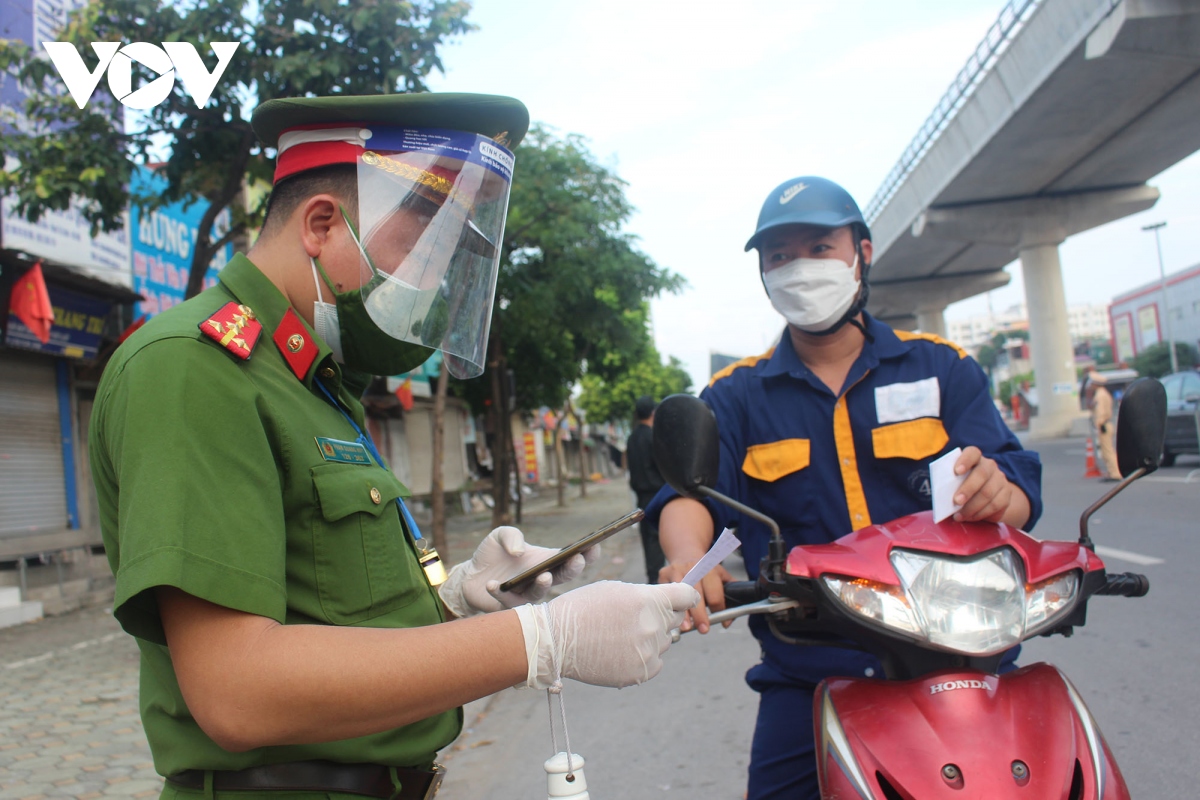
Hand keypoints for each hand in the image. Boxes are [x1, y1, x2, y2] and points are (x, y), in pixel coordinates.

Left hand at [438, 526, 598, 617]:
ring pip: (540, 594)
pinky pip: (508, 602)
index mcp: (545, 560)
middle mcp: (541, 579)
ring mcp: (526, 594)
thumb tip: (520, 552)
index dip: (586, 554)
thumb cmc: (492, 553)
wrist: (470, 575)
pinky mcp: (509, 606)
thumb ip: (511, 535)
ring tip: (543, 575)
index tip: (595, 545)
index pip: (570, 558)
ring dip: (543, 585)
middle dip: (573, 569)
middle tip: (577, 559)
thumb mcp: (500, 535)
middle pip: (564, 577)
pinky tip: (493, 584)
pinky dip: (500, 592)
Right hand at [513, 581, 699, 688]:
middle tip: (635, 618)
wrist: (557, 640)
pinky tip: (622, 651)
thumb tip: (666, 603)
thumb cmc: (583, 608)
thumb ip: (646, 596)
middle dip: (662, 616)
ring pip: (664, 641)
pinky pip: (656, 662)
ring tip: (621, 635)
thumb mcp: (616, 589)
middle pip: (675, 619)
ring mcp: (648, 651)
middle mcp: (653, 625)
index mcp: (649, 600)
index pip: (687, 596)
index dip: (685, 596)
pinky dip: (645, 657)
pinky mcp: (641, 672)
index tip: (681, 600)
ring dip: (651, 637)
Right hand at [658, 560, 731, 633]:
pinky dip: (669, 607)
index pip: (715, 594)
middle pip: (697, 595)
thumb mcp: (721, 576)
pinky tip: (671, 617)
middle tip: (703, 629)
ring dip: (683, 613)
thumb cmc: (705, 571)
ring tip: (686, 627)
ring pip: (679, 595)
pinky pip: (666, 594)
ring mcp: (677, 571)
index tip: (721, 622)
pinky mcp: (664, 574)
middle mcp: (693, 569)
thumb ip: (730, 595)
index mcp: (710, 570)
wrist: (685, 554)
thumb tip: (728, 621)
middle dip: (701, 614)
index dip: (719, 609)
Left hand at [952, 446, 1014, 523]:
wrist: (984, 494)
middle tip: (956, 501)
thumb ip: (950, 483)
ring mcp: (1000, 479)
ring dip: (971, 507)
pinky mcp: (1006, 494)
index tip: (956, 471)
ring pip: (988, 493)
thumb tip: (942, 496)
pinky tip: (969, 517)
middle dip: (967, 489)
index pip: (972, 453)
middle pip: (981, 475)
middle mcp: (990, 466)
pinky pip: (995, 505)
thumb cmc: (961, 484)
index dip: (964, 461)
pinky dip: (980, 514)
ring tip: (958, 516)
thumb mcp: (955, 480)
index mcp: (975, 458)